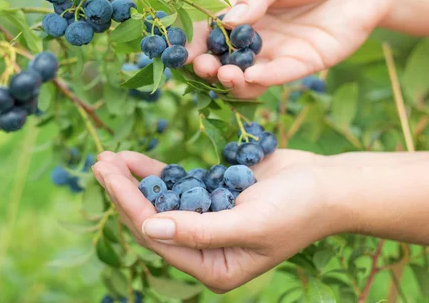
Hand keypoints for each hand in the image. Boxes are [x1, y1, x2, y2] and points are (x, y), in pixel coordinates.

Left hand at [92, 150, 335, 292]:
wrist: (329, 185)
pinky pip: (176, 187)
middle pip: (152, 219)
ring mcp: (206, 223)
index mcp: (213, 268)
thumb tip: (148, 226)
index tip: (107, 174)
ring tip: (107, 159)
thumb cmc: (298, 209)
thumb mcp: (249, 223)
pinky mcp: (211, 197)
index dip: (129, 204)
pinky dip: (155, 173)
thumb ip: (198, 231)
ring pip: (159, 202)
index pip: (158, 236)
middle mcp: (205, 250)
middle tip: (98, 163)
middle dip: (124, 192)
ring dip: (133, 181)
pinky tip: (133, 159)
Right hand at [186, 0, 390, 98]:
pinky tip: (252, 77)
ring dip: (231, 80)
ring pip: (246, 74)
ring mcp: (276, 51)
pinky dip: (263, 79)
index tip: (180, 54)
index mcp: (242, 7)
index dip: (193, 42)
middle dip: (208, 66)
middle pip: (223, 57)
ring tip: (225, 75)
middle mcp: (254, 34)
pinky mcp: (301, 65)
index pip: (209, 28)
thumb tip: (226, 22)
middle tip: (203, 67)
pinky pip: (277, 76)